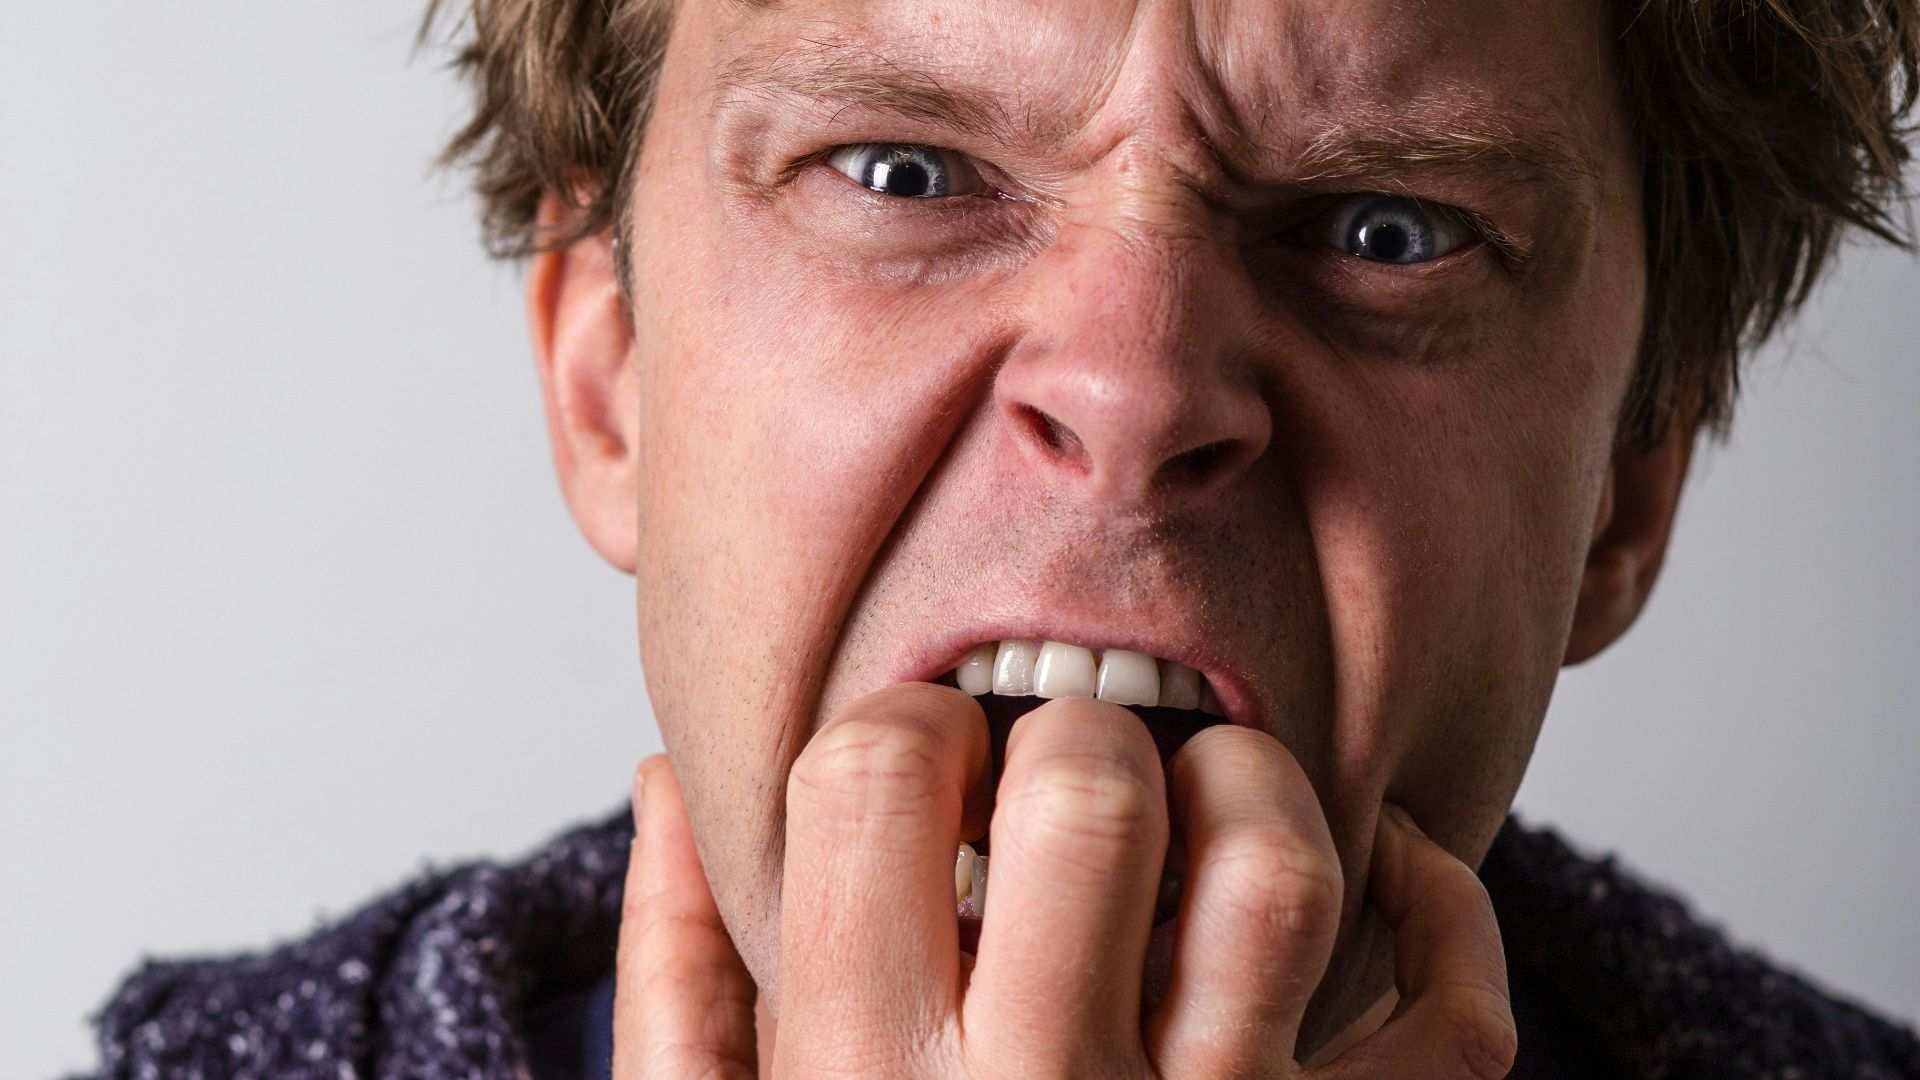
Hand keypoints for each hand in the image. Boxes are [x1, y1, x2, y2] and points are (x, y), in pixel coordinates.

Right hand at [614, 683, 1516, 1077]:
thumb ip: (677, 986)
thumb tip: (664, 784)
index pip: (868, 778)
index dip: (898, 725)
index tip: (926, 760)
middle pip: (1091, 794)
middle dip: (1077, 736)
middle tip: (1065, 776)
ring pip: (1280, 870)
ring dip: (1255, 786)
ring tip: (1205, 800)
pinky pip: (1450, 1017)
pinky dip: (1438, 906)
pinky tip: (1374, 868)